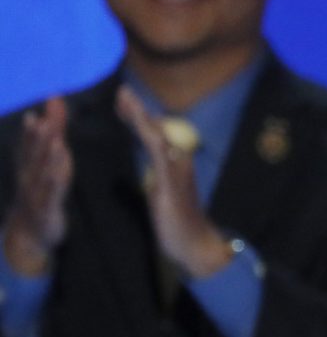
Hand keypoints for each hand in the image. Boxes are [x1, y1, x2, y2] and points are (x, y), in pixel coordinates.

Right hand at [2, 96, 73, 275]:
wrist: (29, 233)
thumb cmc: (39, 192)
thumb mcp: (45, 164)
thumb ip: (52, 137)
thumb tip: (53, 111)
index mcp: (28, 165)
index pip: (31, 142)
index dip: (35, 125)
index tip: (43, 106)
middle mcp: (29, 176)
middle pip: (34, 153)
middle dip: (38, 135)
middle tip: (43, 118)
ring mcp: (36, 192)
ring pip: (42, 171)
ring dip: (47, 155)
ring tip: (53, 139)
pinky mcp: (47, 208)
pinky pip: (51, 194)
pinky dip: (54, 182)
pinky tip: (58, 173)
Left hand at [116, 85, 231, 278]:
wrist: (194, 242)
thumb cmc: (176, 223)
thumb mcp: (160, 196)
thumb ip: (153, 180)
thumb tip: (139, 174)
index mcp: (175, 165)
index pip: (158, 135)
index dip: (142, 118)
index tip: (126, 105)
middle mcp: (180, 161)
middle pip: (159, 128)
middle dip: (140, 111)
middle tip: (122, 94)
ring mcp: (177, 168)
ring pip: (158, 134)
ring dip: (141, 114)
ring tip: (125, 98)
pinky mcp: (171, 178)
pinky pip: (156, 148)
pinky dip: (145, 130)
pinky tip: (135, 121)